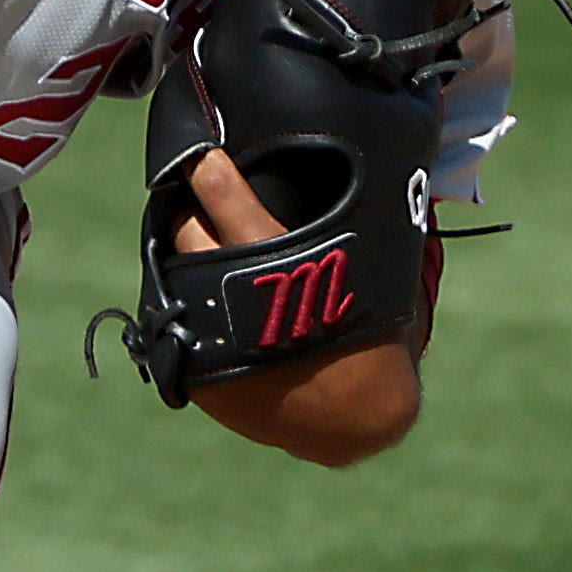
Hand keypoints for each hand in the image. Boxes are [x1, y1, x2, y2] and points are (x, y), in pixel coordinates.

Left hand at [168, 149, 422, 465]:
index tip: (197, 150)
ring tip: (198, 240)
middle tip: (199, 196)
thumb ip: (368, 223)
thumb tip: (397, 173)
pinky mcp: (198, 377)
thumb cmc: (372, 339)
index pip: (226, 201)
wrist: (357, 421)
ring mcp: (212, 348)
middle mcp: (237, 310)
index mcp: (281, 273)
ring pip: (174, 277)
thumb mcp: (374, 274)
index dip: (208, 170)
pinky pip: (176, 320)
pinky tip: (199, 289)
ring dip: (184, 255)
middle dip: (190, 210)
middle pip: (189, 234)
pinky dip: (186, 301)